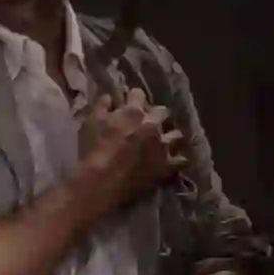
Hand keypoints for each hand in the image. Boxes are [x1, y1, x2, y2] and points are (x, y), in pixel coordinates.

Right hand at [78, 88, 185, 209]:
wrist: (103, 180)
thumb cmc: (94, 149)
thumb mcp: (92, 121)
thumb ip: (102, 106)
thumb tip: (110, 97)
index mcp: (134, 112)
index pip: (139, 94)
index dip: (134, 98)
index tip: (130, 102)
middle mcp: (153, 125)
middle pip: (163, 111)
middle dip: (157, 115)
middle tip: (149, 123)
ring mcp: (163, 146)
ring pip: (176, 135)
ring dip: (170, 136)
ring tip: (164, 142)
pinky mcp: (167, 166)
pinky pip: (182, 161)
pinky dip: (178, 160)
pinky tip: (173, 161)